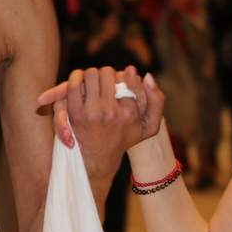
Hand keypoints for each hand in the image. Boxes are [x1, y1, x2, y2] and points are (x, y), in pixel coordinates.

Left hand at [36, 65, 164, 177]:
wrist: (99, 158)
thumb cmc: (124, 138)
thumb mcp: (149, 126)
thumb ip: (157, 100)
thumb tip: (148, 76)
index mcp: (130, 112)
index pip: (128, 78)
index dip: (124, 77)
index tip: (121, 82)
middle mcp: (111, 112)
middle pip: (107, 72)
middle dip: (106, 75)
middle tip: (105, 83)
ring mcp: (92, 112)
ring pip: (91, 74)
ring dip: (91, 75)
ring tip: (93, 83)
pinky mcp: (75, 114)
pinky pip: (74, 85)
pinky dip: (76, 78)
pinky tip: (80, 83)